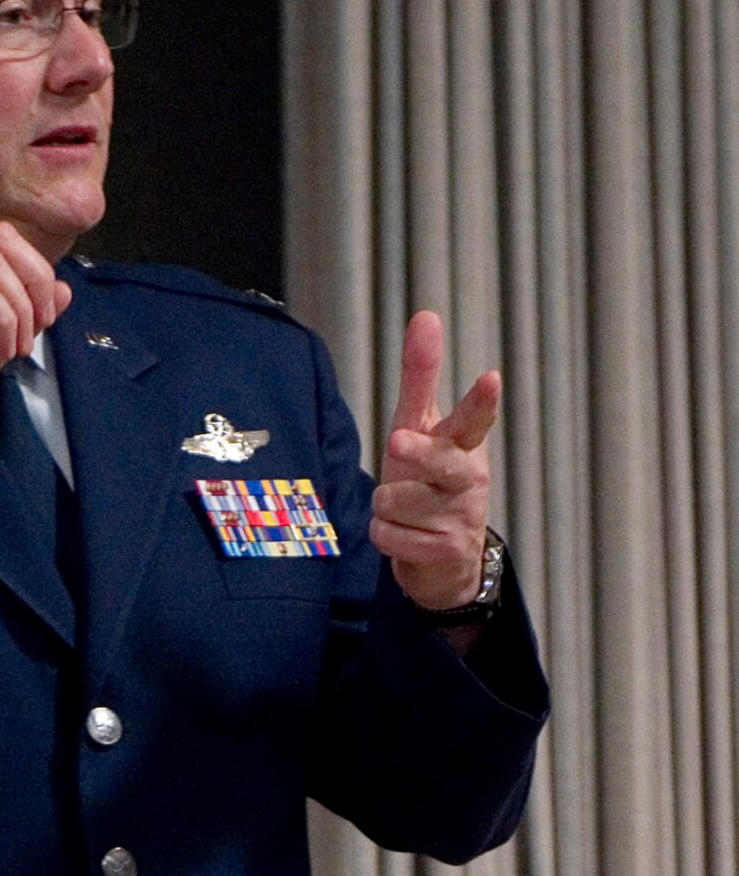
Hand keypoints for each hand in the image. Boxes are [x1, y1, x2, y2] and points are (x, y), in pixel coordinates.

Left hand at [369, 310, 498, 610]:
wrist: (443, 560)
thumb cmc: (427, 479)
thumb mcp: (419, 426)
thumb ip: (420, 376)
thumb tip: (426, 315)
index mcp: (463, 444)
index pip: (474, 419)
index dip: (480, 401)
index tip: (490, 378)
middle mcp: (469, 478)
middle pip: (437, 459)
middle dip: (416, 452)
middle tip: (396, 442)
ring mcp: (462, 517)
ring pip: (394, 501)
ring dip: (384, 508)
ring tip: (402, 512)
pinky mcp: (447, 552)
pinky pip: (389, 536)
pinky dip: (385, 538)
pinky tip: (405, 538)